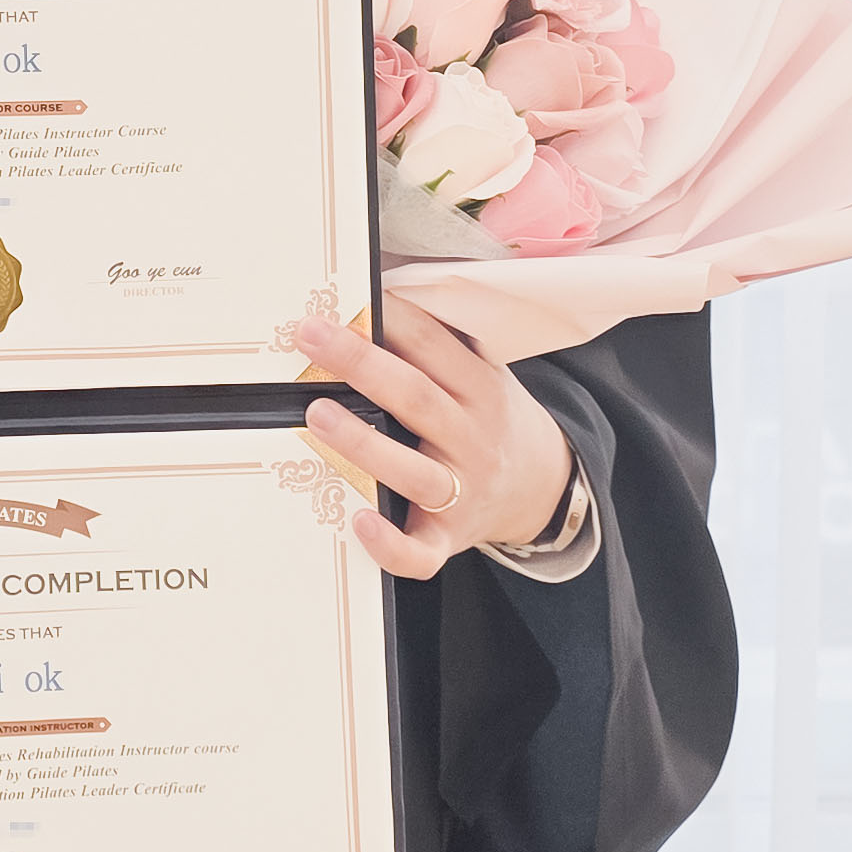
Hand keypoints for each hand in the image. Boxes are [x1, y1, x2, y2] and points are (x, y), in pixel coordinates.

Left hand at [287, 296, 575, 578]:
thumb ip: (438, 349)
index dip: (392, 319)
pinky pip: (420, 552)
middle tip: (310, 336)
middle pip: (417, 398)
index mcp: (480, 389)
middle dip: (361, 364)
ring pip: (413, 473)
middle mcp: (473, 440)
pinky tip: (360, 520)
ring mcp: (461, 493)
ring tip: (317, 414)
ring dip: (364, 444)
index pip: (435, 346)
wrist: (540, 486)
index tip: (349, 299)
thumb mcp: (480, 376)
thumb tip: (373, 299)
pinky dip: (390, 543)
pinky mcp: (447, 538)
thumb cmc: (486, 420)